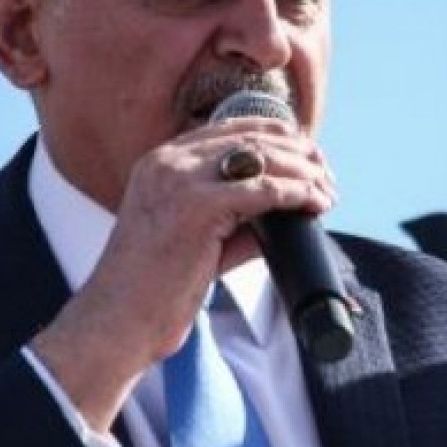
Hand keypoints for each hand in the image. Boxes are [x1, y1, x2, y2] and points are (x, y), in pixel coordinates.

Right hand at [31, 118, 335, 430]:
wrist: (119, 320)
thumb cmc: (156, 286)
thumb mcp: (198, 235)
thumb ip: (238, 213)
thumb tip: (291, 206)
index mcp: (163, 160)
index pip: (235, 126)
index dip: (282, 137)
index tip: (311, 159)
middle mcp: (168, 161)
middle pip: (254, 137)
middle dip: (301, 154)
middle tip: (328, 177)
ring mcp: (179, 180)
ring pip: (263, 157)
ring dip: (306, 174)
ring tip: (328, 193)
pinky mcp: (195, 206)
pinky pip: (263, 190)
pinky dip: (297, 194)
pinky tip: (315, 204)